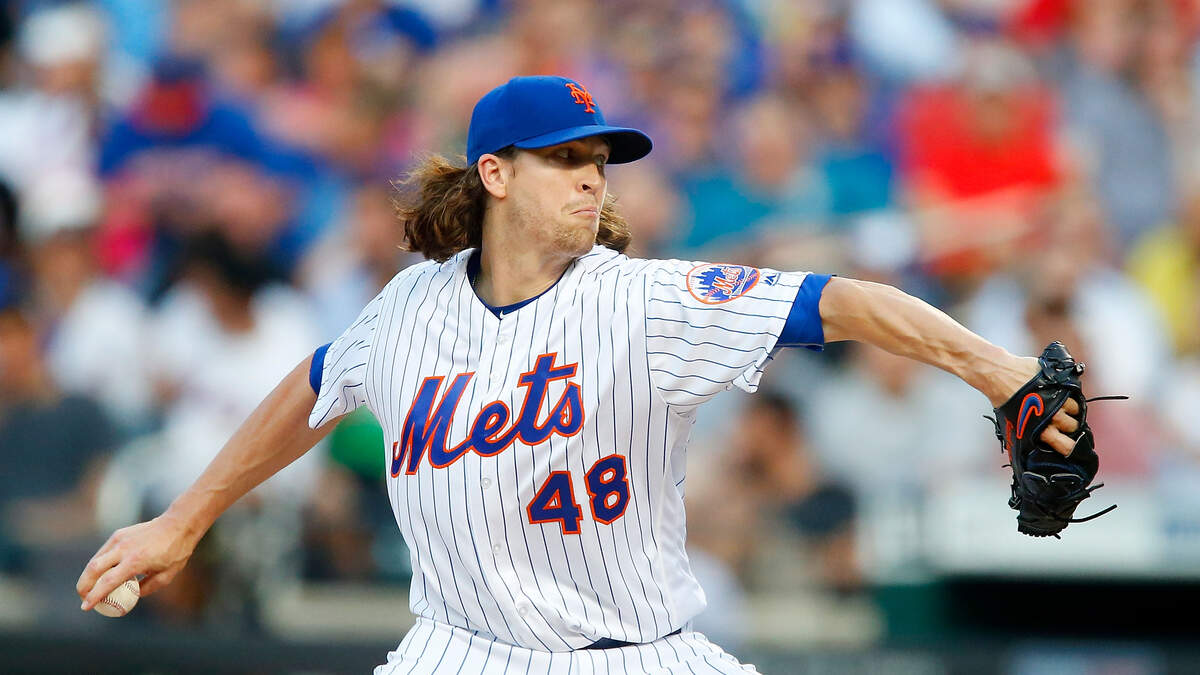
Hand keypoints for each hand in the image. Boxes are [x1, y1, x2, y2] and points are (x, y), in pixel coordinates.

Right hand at [76, 514, 198, 611]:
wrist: (179, 524)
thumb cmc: (176, 551)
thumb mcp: (166, 576)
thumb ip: (147, 588)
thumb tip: (132, 596)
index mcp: (135, 561)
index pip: (107, 582)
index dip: (94, 596)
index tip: (85, 607)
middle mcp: (123, 549)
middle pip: (93, 569)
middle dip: (83, 586)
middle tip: (83, 598)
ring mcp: (119, 539)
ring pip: (95, 560)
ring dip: (88, 576)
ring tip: (90, 588)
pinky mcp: (119, 534)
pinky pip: (103, 552)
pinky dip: (98, 564)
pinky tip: (101, 573)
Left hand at [990, 354, 1080, 456]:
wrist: (999, 374)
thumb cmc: (1002, 400)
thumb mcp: (1011, 425)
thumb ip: (1026, 437)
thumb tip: (1028, 448)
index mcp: (1043, 430)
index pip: (1068, 446)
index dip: (1070, 446)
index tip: (1068, 443)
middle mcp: (1054, 415)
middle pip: (1073, 426)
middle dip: (1067, 426)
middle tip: (1057, 421)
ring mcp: (1059, 398)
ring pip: (1075, 409)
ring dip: (1068, 409)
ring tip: (1056, 406)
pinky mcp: (1061, 384)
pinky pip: (1072, 392)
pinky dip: (1067, 394)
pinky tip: (1057, 393)